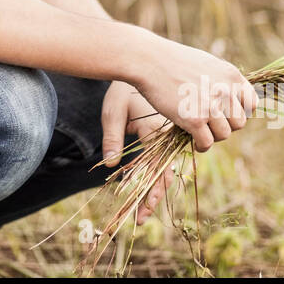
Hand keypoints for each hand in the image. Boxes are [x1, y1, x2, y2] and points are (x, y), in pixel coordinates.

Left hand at [101, 80, 176, 222]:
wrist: (141, 65)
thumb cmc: (123, 89)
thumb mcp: (112, 110)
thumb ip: (111, 136)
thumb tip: (110, 165)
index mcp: (154, 130)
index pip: (154, 169)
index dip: (149, 194)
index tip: (141, 213)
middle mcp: (168, 136)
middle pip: (165, 175)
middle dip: (153, 198)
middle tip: (140, 218)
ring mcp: (172, 134)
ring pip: (170, 168)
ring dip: (158, 189)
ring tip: (144, 210)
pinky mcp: (172, 132)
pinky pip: (170, 157)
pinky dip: (162, 173)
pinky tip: (153, 186)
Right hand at [125, 31, 257, 154]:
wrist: (148, 60)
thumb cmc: (172, 60)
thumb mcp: (207, 63)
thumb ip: (222, 80)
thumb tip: (230, 99)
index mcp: (231, 75)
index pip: (251, 103)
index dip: (240, 112)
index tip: (227, 114)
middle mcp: (225, 91)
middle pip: (239, 123)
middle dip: (225, 125)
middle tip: (209, 123)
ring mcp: (210, 106)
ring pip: (224, 135)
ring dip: (213, 136)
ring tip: (200, 132)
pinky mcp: (194, 120)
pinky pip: (207, 142)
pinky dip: (202, 146)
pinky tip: (194, 142)